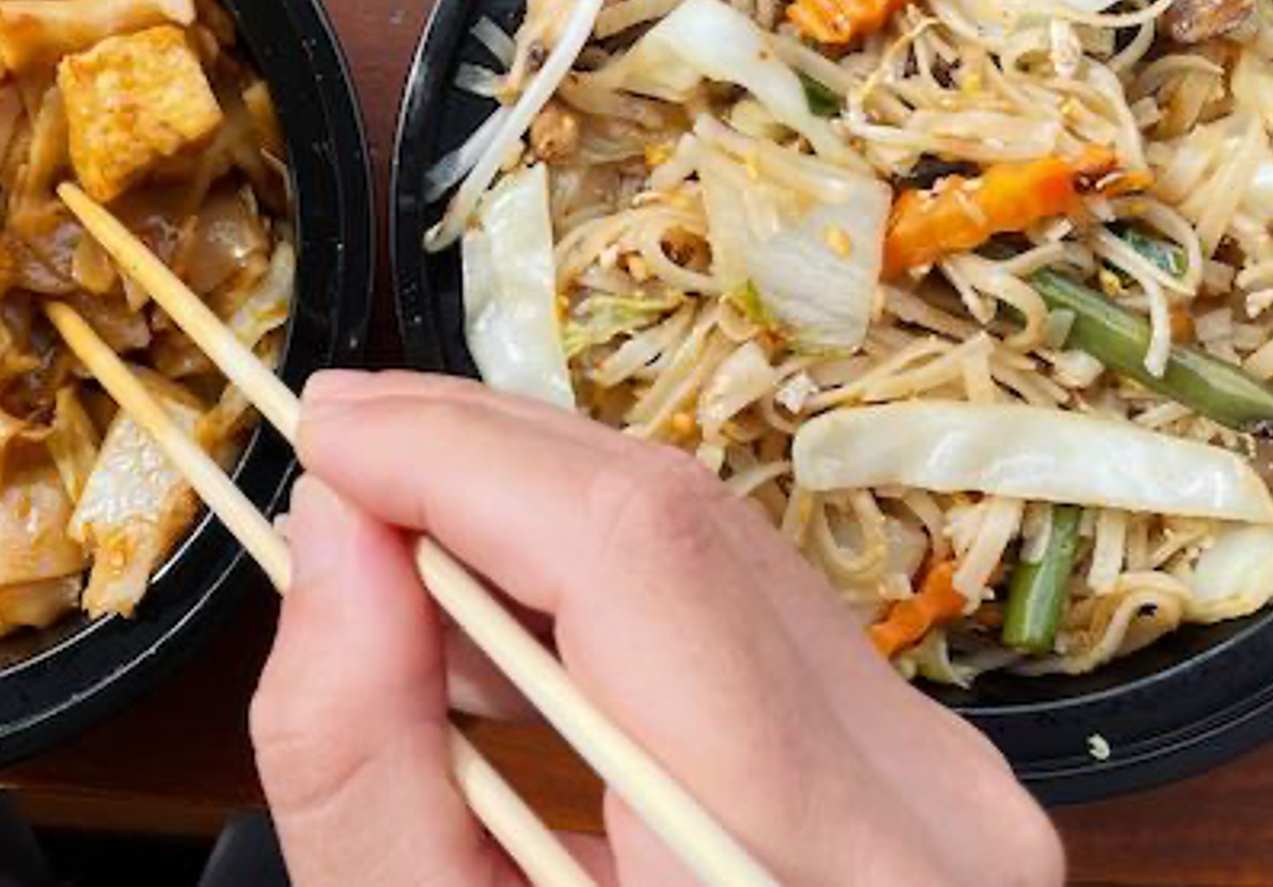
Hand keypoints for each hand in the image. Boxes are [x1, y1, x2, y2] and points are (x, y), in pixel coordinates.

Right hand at [249, 370, 1062, 885]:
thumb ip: (363, 755)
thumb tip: (338, 530)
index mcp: (813, 873)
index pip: (641, 555)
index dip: (464, 458)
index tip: (325, 430)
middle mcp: (929, 800)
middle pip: (684, 518)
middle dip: (484, 456)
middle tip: (338, 446)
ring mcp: (947, 777)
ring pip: (716, 541)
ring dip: (538, 505)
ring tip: (394, 523)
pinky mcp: (923, 766)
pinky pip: (747, 608)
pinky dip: (606, 576)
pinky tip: (499, 606)